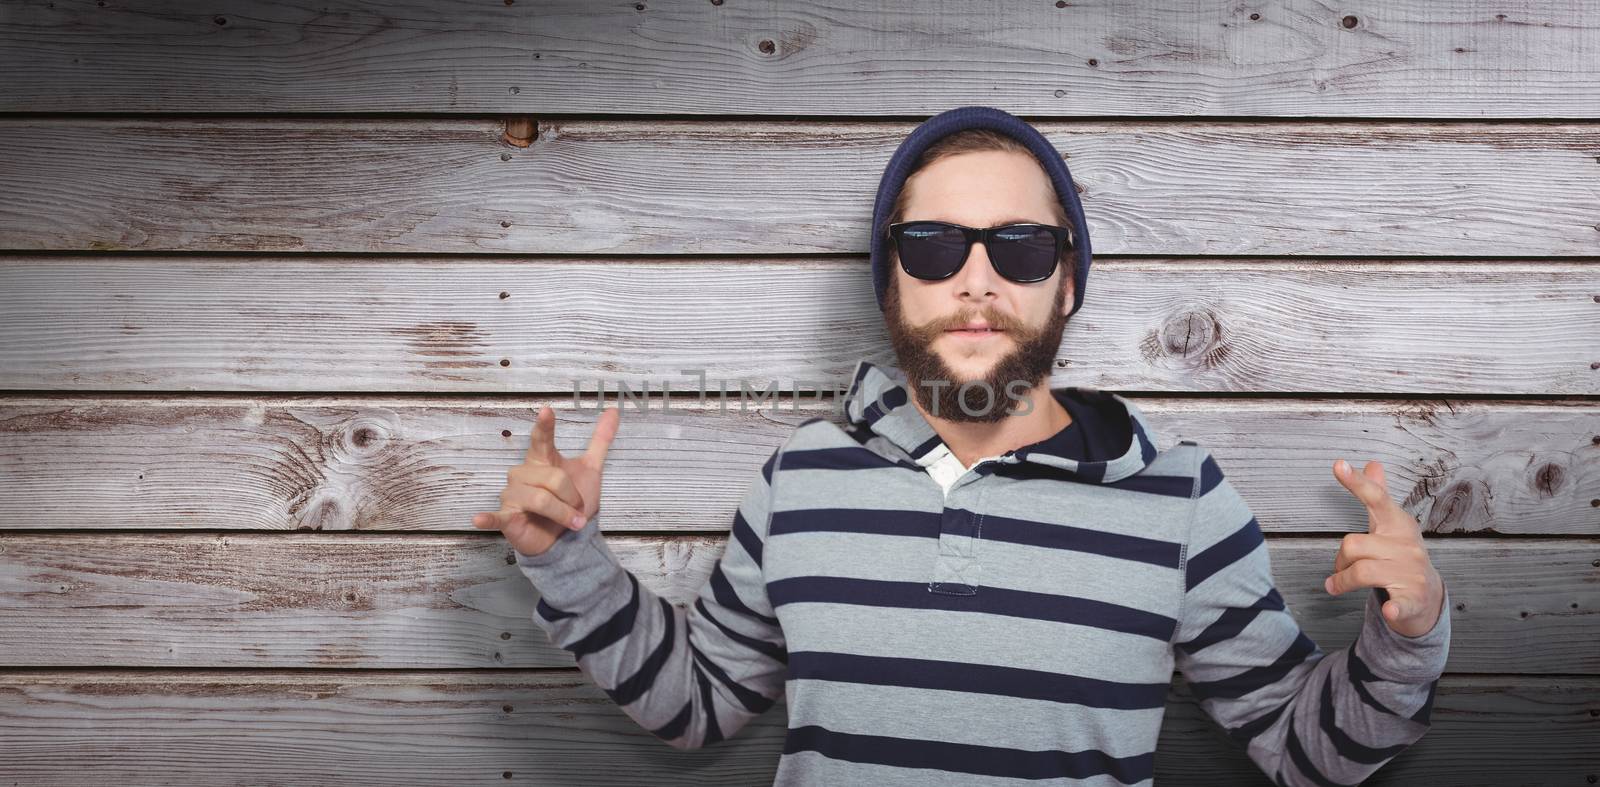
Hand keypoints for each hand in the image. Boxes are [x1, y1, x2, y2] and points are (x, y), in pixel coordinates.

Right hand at [472, 404, 619, 556]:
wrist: (565, 538)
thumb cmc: (571, 501)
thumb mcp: (590, 469)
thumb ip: (599, 441)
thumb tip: (614, 412)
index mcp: (541, 459)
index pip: (542, 439)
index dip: (545, 426)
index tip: (547, 411)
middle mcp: (523, 473)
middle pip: (554, 478)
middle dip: (573, 497)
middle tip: (578, 510)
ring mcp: (512, 495)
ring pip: (542, 500)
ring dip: (563, 514)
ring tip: (570, 523)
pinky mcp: (506, 517)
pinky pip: (497, 516)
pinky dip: (488, 518)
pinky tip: (478, 519)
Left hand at [1324, 458, 1446, 636]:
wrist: (1426, 597)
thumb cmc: (1400, 556)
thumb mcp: (1389, 525)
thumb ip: (1378, 495)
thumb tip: (1372, 463)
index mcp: (1398, 524)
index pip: (1376, 499)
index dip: (1356, 482)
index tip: (1338, 465)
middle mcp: (1406, 546)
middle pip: (1352, 544)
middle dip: (1339, 559)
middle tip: (1339, 568)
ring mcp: (1411, 573)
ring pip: (1360, 572)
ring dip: (1341, 581)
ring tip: (1336, 585)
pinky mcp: (1413, 599)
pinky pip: (1400, 603)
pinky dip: (1394, 609)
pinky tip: (1390, 611)